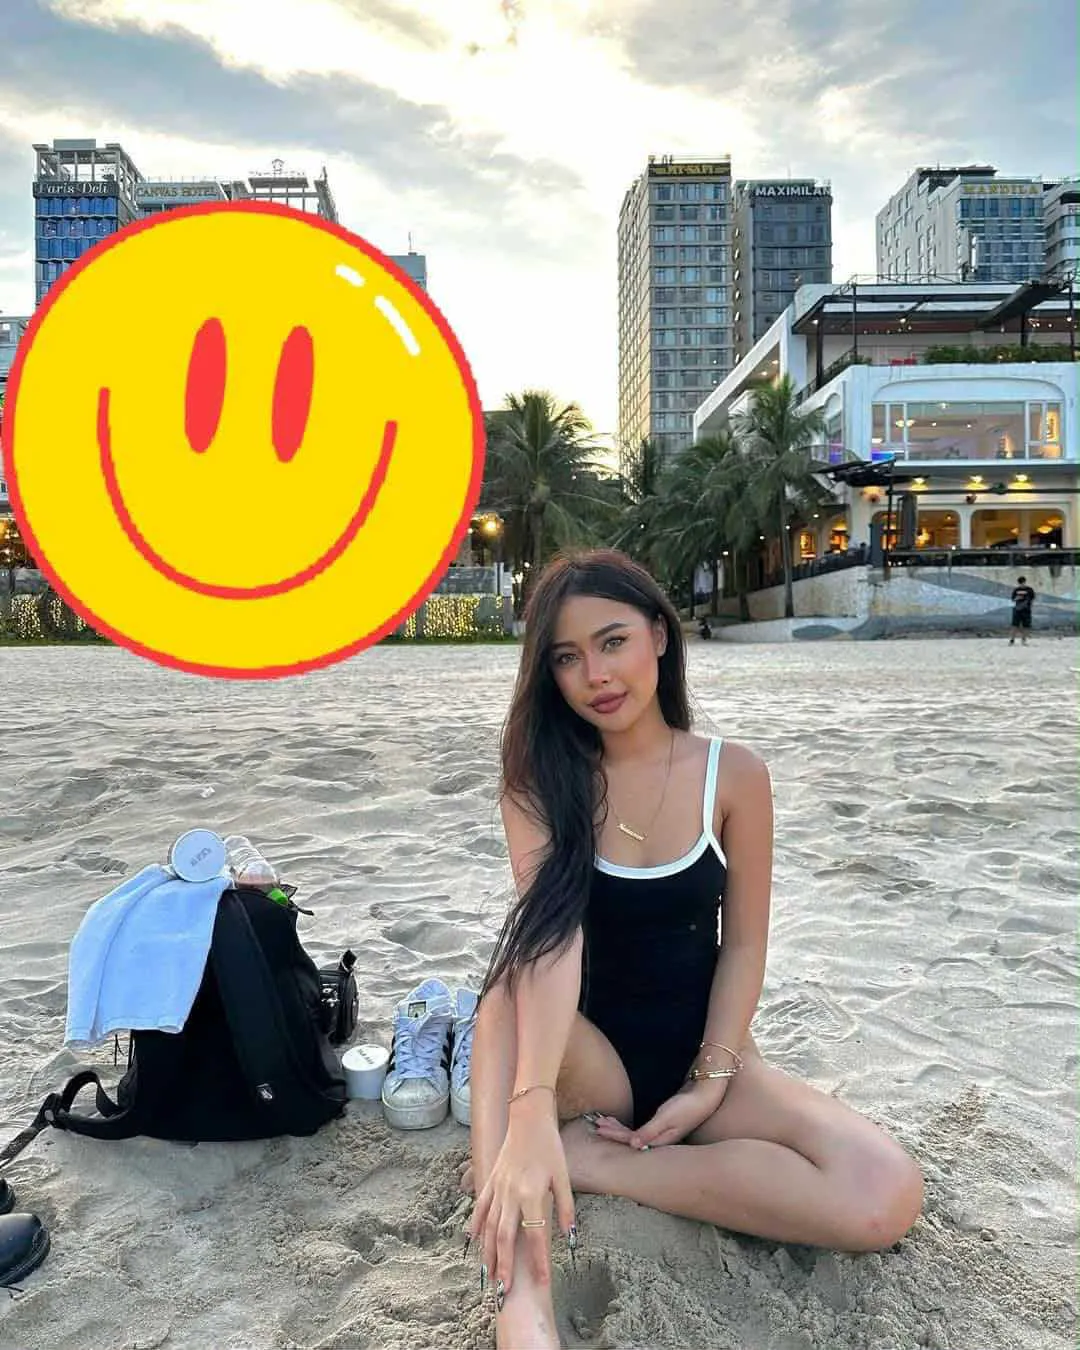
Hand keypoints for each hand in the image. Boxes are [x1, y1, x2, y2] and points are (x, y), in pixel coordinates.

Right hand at [467, 1098, 574, 1299]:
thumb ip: (565, 1208)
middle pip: (504, 1238)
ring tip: (488, 1277)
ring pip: (488, 1227)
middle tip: (504, 1293)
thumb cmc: (549, 1146)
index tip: (544, 1283)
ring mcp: (497, 1188)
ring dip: (488, 1254)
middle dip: (505, 1267)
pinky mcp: (490, 1181)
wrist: (528, 1117)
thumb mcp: (563, 1176)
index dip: (540, 1261)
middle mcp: (510, 1194)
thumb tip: (570, 1238)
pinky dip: (475, 1226)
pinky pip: (480, 1208)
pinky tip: (472, 1242)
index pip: (536, 1236)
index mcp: (531, 1194)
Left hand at [594, 1078, 729, 1149]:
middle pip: (631, 1139)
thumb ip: (650, 1132)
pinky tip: (623, 1122)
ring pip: (635, 1134)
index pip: (631, 1141)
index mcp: (659, 1140)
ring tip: (605, 1122)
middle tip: (597, 1124)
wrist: (705, 1096)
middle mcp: (659, 1140)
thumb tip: (633, 1146)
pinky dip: (629, 1125)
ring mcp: (661, 1133)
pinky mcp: (663, 1124)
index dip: (614, 1135)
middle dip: (614, 1132)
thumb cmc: (687, 1106)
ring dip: (620, 1128)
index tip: (599, 1129)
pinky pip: (641, 1128)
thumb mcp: (667, 1118)